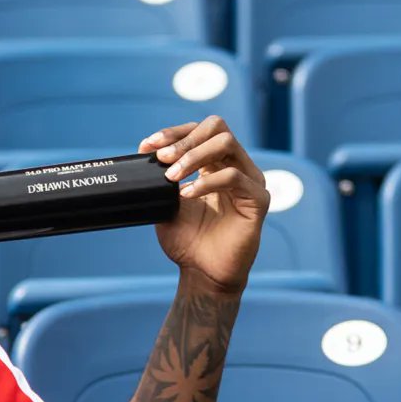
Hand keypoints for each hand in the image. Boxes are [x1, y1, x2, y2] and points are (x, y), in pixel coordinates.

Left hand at [140, 116, 268, 294]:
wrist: (202, 273)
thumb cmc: (187, 241)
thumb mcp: (165, 204)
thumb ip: (159, 180)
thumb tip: (141, 153)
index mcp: (215, 164)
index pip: (199, 130)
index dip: (173, 133)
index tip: (148, 146)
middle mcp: (236, 166)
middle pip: (217, 128)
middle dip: (185, 140)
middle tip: (162, 158)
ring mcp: (250, 180)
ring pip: (226, 145)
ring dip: (193, 156)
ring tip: (171, 178)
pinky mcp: (258, 199)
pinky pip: (234, 177)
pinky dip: (206, 182)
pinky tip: (186, 195)